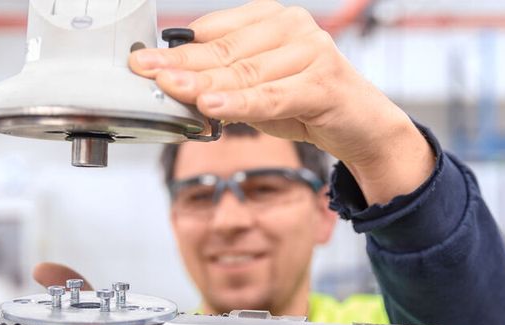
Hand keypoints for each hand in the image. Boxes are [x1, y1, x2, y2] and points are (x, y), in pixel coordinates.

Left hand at [130, 0, 434, 204]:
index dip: (177, 50)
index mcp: (271, 19)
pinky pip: (273, 97)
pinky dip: (241, 105)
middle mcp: (292, 27)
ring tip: (171, 90)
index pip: (214, 33)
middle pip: (225, 52)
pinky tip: (212, 107)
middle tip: (146, 74)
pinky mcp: (323, 82)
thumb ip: (223, 83)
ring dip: (204, 85)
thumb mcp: (257, 90)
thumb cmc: (305, 103)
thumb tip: (175, 85)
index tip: (144, 62)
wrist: (361, 125)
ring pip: (246, 74)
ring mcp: (311, 51)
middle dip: (181, 66)